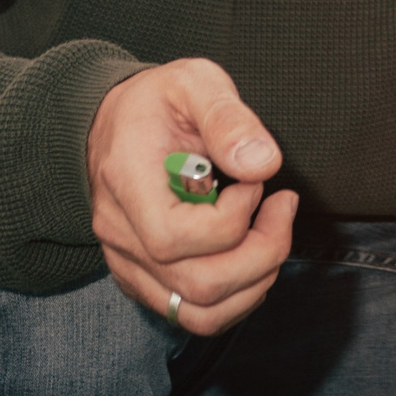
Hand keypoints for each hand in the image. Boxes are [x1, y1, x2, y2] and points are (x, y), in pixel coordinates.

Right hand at [87, 59, 297, 336]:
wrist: (113, 120)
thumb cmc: (157, 101)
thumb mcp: (194, 82)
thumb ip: (228, 117)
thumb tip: (263, 163)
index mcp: (126, 182)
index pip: (174, 238)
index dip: (233, 219)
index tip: (256, 182)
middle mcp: (120, 233)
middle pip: (197, 284)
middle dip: (262, 252)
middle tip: (282, 207)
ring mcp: (128, 261)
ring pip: (198, 311)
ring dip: (255, 281)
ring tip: (273, 233)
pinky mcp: (143, 277)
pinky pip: (192, 313)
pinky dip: (237, 296)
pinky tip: (253, 254)